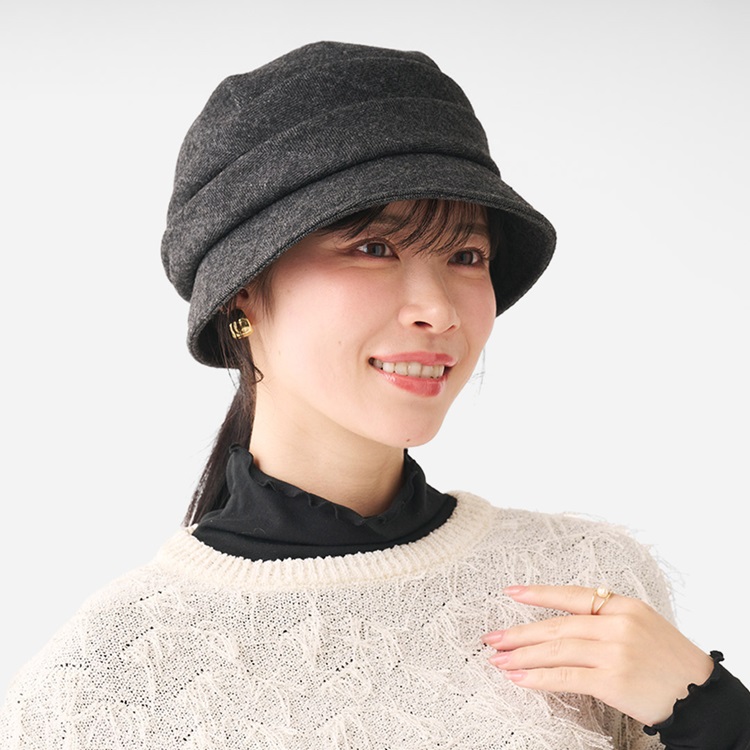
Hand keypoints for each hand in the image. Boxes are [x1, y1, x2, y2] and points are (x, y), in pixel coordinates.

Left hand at [482, 584, 713, 726]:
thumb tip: (562, 623)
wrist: (700, 695)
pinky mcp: (613, 680)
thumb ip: (605, 618)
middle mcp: (617, 624)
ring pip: (556, 650)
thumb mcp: (641, 624)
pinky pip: (566, 677)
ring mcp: (614, 652)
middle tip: (492, 638)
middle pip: (557, 625)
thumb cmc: (667, 660)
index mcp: (623, 605)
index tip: (512, 592)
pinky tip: (520, 679)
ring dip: (522, 657)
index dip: (539, 594)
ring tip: (498, 660)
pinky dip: (538, 678)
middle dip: (520, 632)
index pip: (572, 595)